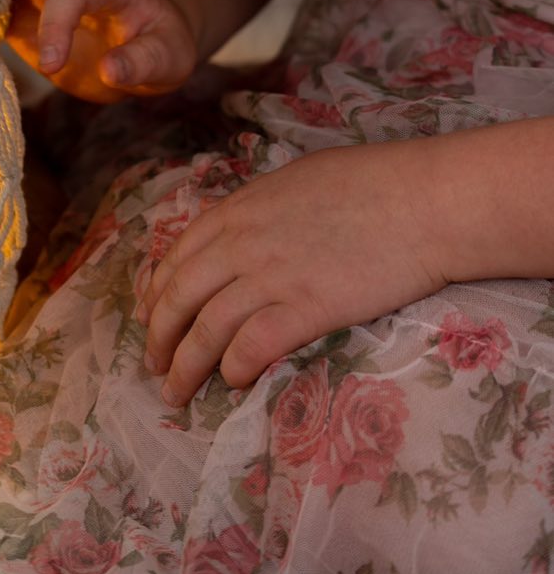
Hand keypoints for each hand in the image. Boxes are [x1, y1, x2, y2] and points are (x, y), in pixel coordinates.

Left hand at [137, 140, 449, 399]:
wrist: (422, 201)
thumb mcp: (296, 181)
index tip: (150, 317)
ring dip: (185, 367)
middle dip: (158, 337)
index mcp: (238, 209)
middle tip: (153, 365)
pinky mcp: (304, 309)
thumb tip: (243, 231)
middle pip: (178, 297)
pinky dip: (234, 369)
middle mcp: (241, 243)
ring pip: (205, 330)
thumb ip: (260, 210)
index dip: (156, 293)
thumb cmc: (372, 182)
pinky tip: (235, 382)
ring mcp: (270, 277)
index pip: (177, 257)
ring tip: (177, 393)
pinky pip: (250, 347)